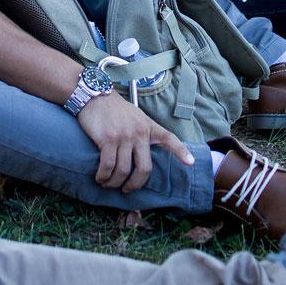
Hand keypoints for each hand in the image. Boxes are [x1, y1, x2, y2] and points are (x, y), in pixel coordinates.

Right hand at [76, 94, 194, 191]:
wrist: (94, 95)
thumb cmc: (114, 109)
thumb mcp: (135, 117)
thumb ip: (142, 132)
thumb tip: (141, 154)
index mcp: (148, 127)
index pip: (169, 139)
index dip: (181, 152)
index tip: (191, 163)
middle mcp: (139, 132)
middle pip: (144, 168)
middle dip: (135, 184)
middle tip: (127, 189)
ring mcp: (124, 136)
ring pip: (124, 171)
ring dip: (114, 182)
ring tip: (108, 184)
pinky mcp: (108, 139)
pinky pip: (108, 166)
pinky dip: (103, 176)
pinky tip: (100, 177)